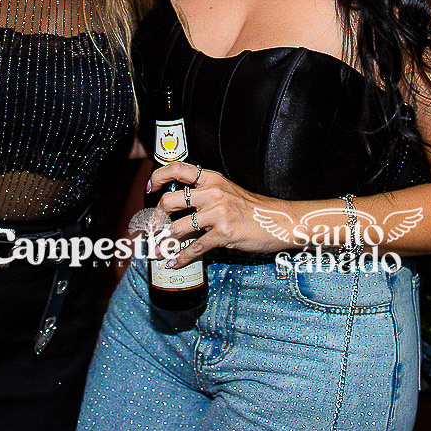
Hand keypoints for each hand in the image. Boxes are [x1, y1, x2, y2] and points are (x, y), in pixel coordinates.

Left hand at [149, 163, 290, 267]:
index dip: (159, 176)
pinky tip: (174, 262)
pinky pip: (194, 248)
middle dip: (156, 218)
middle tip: (153, 227)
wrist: (280, 220)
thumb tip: (182, 204)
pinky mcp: (223, 234)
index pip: (178, 169)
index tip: (150, 187)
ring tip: (158, 250)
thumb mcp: (229, 192)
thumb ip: (207, 194)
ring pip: (178, 228)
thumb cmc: (254, 209)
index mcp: (212, 179)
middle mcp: (213, 193)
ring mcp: (218, 213)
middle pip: (170, 200)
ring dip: (164, 242)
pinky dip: (180, 257)